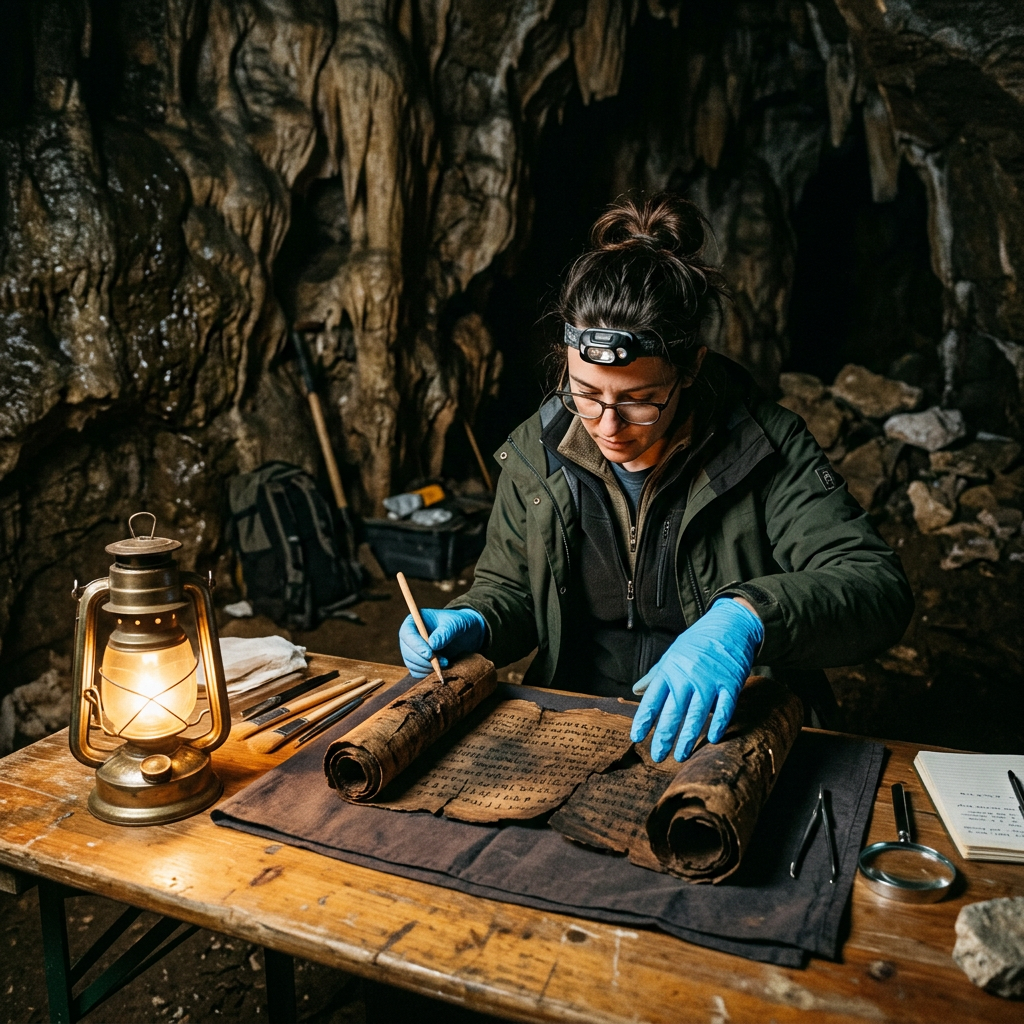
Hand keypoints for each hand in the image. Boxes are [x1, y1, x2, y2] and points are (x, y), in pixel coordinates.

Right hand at [399, 608, 486, 677]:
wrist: (465, 634)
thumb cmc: (458, 623)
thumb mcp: (455, 623)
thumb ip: (445, 632)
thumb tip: (432, 644)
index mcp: (415, 621)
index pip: (407, 634)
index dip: (416, 645)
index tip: (429, 654)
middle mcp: (410, 636)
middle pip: (407, 651)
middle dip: (423, 660)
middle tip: (442, 661)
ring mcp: (412, 650)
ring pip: (411, 663)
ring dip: (427, 667)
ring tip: (445, 662)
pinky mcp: (417, 662)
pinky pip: (416, 672)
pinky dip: (427, 673)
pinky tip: (441, 668)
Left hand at [629, 598, 762, 761]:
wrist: (728, 625)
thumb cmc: (696, 643)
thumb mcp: (671, 655)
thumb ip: (655, 675)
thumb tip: (637, 691)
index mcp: (670, 670)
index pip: (652, 699)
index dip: (643, 719)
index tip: (635, 737)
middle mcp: (687, 677)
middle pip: (672, 711)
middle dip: (663, 736)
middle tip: (656, 756)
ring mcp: (709, 681)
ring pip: (696, 714)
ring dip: (688, 737)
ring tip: (680, 756)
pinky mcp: (730, 683)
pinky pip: (724, 708)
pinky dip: (719, 724)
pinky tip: (713, 739)